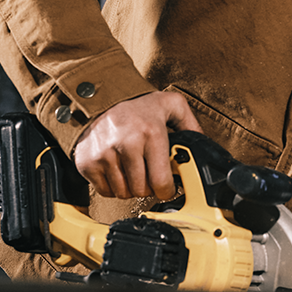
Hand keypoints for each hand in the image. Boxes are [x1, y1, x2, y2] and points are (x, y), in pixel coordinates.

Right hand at [73, 90, 201, 199]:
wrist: (99, 98)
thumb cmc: (138, 106)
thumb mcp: (171, 106)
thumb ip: (191, 125)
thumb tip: (204, 147)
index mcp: (151, 133)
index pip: (161, 183)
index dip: (166, 190)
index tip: (166, 185)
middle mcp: (126, 144)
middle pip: (142, 191)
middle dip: (148, 187)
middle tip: (147, 173)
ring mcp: (104, 154)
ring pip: (123, 193)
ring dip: (130, 187)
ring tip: (131, 169)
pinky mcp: (87, 162)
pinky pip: (105, 191)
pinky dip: (112, 186)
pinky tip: (116, 169)